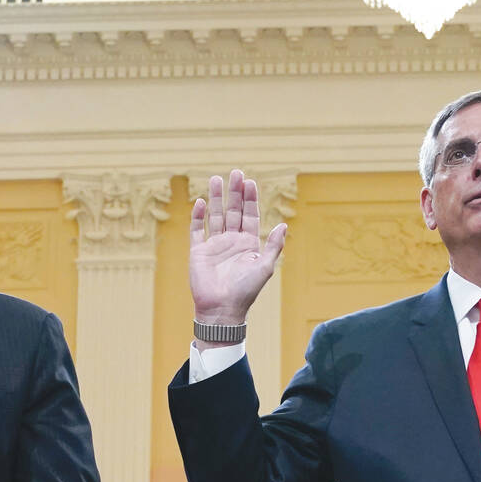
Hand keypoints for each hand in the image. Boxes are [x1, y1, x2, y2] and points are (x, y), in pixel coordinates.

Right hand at [189, 169, 286, 333]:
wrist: (222, 309)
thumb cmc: (246, 291)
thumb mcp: (265, 267)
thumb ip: (274, 246)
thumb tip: (283, 225)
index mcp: (248, 244)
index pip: (250, 216)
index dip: (250, 199)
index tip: (250, 182)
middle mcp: (231, 242)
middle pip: (233, 211)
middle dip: (235, 192)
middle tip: (236, 172)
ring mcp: (214, 245)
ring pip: (216, 216)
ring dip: (217, 198)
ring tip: (217, 179)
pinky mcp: (198, 252)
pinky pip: (197, 230)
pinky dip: (198, 216)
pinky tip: (201, 202)